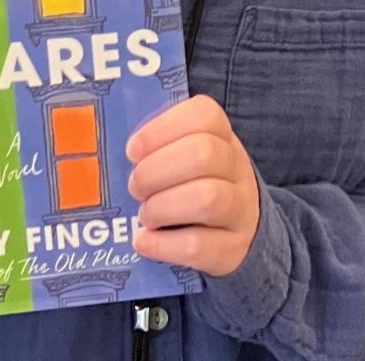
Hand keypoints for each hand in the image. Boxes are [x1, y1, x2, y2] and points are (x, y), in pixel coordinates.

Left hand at [125, 94, 258, 276]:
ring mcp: (240, 209)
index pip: (204, 115)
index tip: (132, 150)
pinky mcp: (232, 249)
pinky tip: (143, 241)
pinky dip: (162, 244)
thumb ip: (155, 145)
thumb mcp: (182, 153)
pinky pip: (198, 246)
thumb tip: (124, 154)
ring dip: (162, 207)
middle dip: (156, 171)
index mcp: (222, 135)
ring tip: (145, 214)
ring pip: (207, 199)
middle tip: (135, 187)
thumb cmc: (192, 181)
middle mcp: (237, 168)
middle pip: (204, 154)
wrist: (233, 226)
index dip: (161, 129)